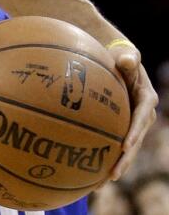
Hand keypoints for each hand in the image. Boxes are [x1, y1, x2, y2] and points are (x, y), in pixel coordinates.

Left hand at [108, 42, 158, 179]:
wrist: (120, 59)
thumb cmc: (121, 56)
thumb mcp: (127, 55)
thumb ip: (129, 58)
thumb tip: (127, 59)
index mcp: (146, 99)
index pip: (141, 119)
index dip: (135, 133)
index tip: (125, 147)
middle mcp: (143, 115)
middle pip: (135, 141)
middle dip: (125, 159)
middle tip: (113, 174)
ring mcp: (133, 122)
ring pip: (126, 148)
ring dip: (116, 165)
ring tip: (101, 183)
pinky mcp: (123, 125)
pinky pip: (115, 143)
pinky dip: (106, 157)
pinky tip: (91, 172)